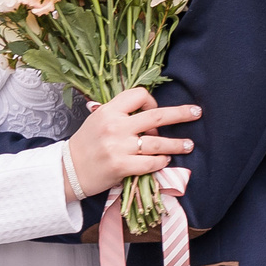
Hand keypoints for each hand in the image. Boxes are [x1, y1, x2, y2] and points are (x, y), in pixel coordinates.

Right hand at [67, 88, 199, 195]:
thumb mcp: (98, 119)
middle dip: (182, 113)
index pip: (138, 95)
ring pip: (158, 142)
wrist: (68, 170)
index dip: (151, 100)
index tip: (154, 110)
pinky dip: (162, 161)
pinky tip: (165, 161)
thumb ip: (120, 113)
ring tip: (188, 145)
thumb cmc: (86, 144)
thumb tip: (150, 112)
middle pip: (157, 115)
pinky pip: (151, 162)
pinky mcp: (121, 166)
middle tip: (197, 113)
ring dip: (177, 144)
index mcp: (109, 110)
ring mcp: (118, 147)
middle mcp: (115, 126)